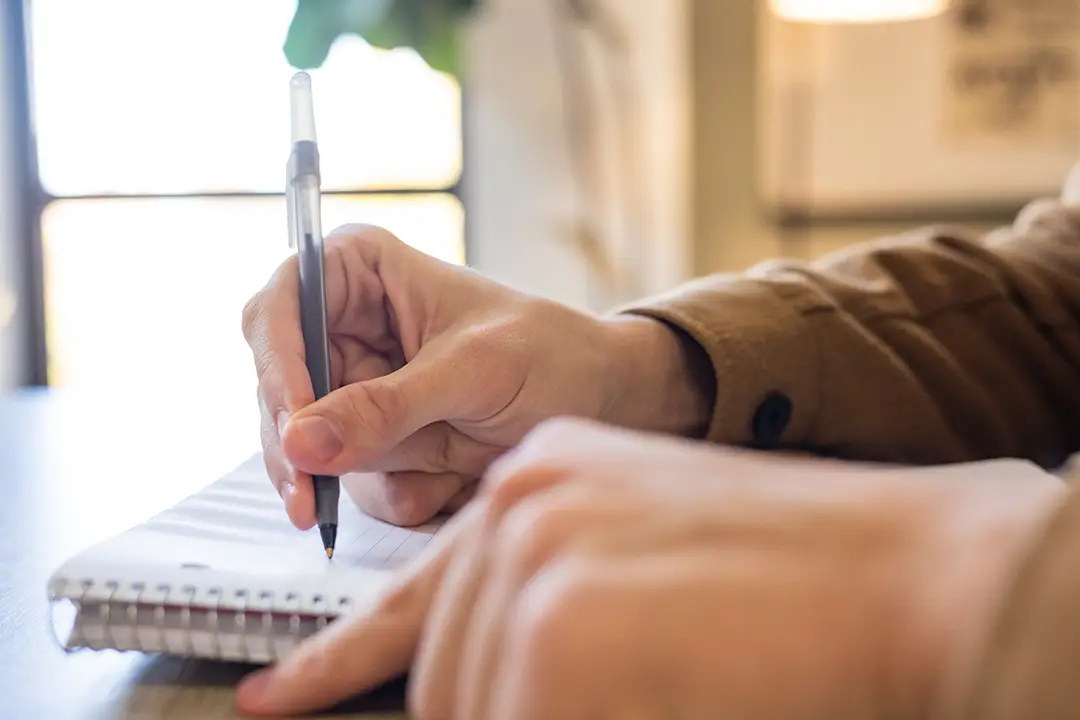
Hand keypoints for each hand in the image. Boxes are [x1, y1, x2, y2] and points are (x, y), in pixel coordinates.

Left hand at [234, 419, 1064, 718]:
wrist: (899, 571)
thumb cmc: (783, 577)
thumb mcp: (633, 558)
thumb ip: (543, 604)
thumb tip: (482, 682)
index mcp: (535, 483)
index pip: (410, 593)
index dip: (339, 662)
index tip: (278, 701)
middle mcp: (518, 504)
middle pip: (441, 675)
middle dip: (493, 716)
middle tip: (601, 690)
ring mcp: (534, 561)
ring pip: (472, 706)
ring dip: (537, 716)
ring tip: (644, 677)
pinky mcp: (563, 632)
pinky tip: (647, 689)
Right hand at [242, 225, 711, 528]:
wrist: (598, 400)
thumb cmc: (548, 354)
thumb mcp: (471, 373)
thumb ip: (387, 407)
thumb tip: (300, 443)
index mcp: (359, 271)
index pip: (281, 307)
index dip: (277, 366)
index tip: (293, 425)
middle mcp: (346, 327)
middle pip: (279, 386)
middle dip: (298, 446)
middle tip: (309, 502)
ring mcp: (355, 388)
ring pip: (309, 444)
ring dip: (365, 472)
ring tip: (437, 470)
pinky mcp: (374, 438)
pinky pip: (354, 478)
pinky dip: (402, 489)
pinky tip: (453, 477)